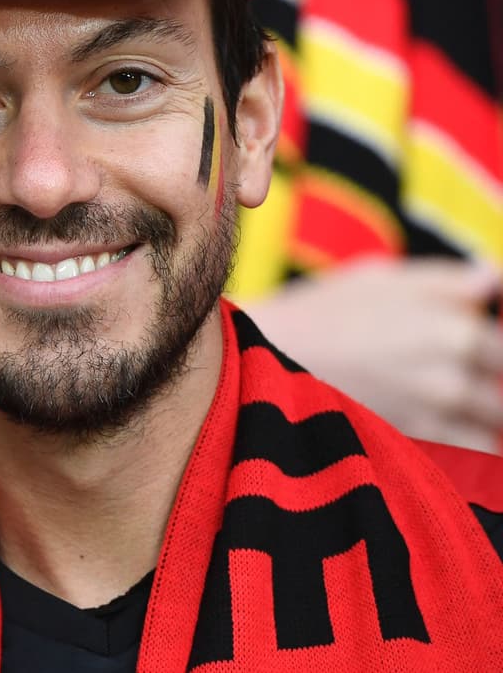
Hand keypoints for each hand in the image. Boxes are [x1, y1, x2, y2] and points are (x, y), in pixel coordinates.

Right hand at [245, 257, 502, 451]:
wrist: (261, 363)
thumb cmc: (320, 313)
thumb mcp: (381, 278)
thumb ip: (447, 280)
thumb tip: (493, 280)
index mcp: (455, 331)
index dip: (500, 352)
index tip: (488, 354)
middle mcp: (452, 381)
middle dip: (494, 391)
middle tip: (476, 385)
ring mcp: (431, 421)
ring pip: (492, 433)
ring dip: (484, 422)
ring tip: (461, 408)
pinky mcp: (408, 450)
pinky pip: (464, 461)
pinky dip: (466, 451)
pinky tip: (450, 436)